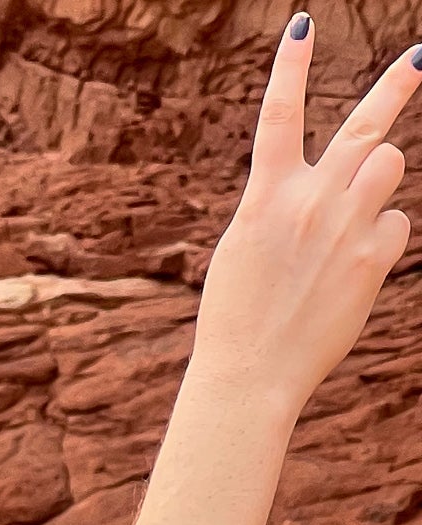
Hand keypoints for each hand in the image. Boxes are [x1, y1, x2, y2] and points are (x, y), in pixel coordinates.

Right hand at [194, 17, 420, 416]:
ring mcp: (345, 226)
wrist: (250, 374)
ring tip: (351, 220)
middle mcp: (309, 201)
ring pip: (389, 167)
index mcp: (266, 198)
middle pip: (365, 127)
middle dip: (396, 87)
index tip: (302, 25)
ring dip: (378, 183)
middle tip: (420, 56)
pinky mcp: (373, 257)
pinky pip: (396, 225)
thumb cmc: (238, 318)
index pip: (278, 116)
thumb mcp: (246, 251)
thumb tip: (341, 185)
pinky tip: (350, 272)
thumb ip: (285, 207)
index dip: (290, 68)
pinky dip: (380, 241)